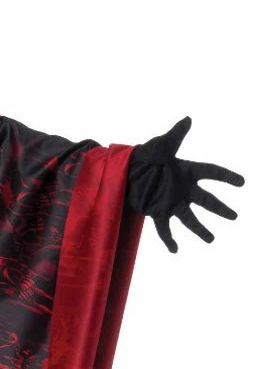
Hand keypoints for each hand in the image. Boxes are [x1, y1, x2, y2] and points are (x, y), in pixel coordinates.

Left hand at [126, 117, 244, 251]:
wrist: (125, 170)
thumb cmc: (145, 155)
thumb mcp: (160, 144)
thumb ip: (175, 135)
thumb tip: (188, 119)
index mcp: (186, 170)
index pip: (211, 172)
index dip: (226, 177)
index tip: (242, 182)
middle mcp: (182, 188)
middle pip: (205, 200)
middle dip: (220, 209)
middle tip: (234, 216)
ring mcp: (171, 201)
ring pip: (189, 218)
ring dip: (200, 229)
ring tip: (211, 239)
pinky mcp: (157, 211)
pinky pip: (164, 229)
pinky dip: (168, 240)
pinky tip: (174, 250)